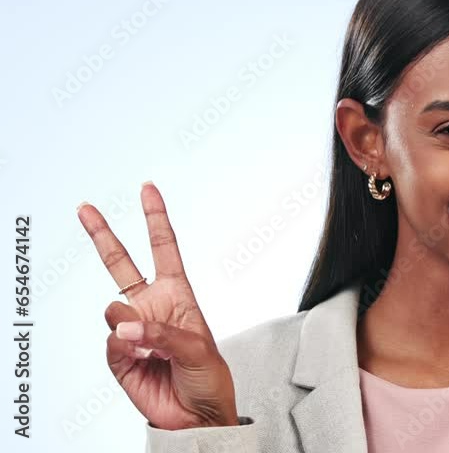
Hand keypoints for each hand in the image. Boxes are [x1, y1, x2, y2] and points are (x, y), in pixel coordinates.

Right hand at [78, 182, 238, 429]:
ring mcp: (132, 330)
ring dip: (130, 326)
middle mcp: (151, 307)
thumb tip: (125, 325)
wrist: (196, 415)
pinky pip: (111, 342)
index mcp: (177, 295)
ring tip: (152, 347)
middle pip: (120, 265)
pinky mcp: (118, 356)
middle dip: (102, 235)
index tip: (148, 188)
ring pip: (113, 312)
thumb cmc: (208, 377)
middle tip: (85, 208)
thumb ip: (162, 332)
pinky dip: (125, 350)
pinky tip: (143, 360)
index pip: (164, 249)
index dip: (156, 219)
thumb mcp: (198, 349)